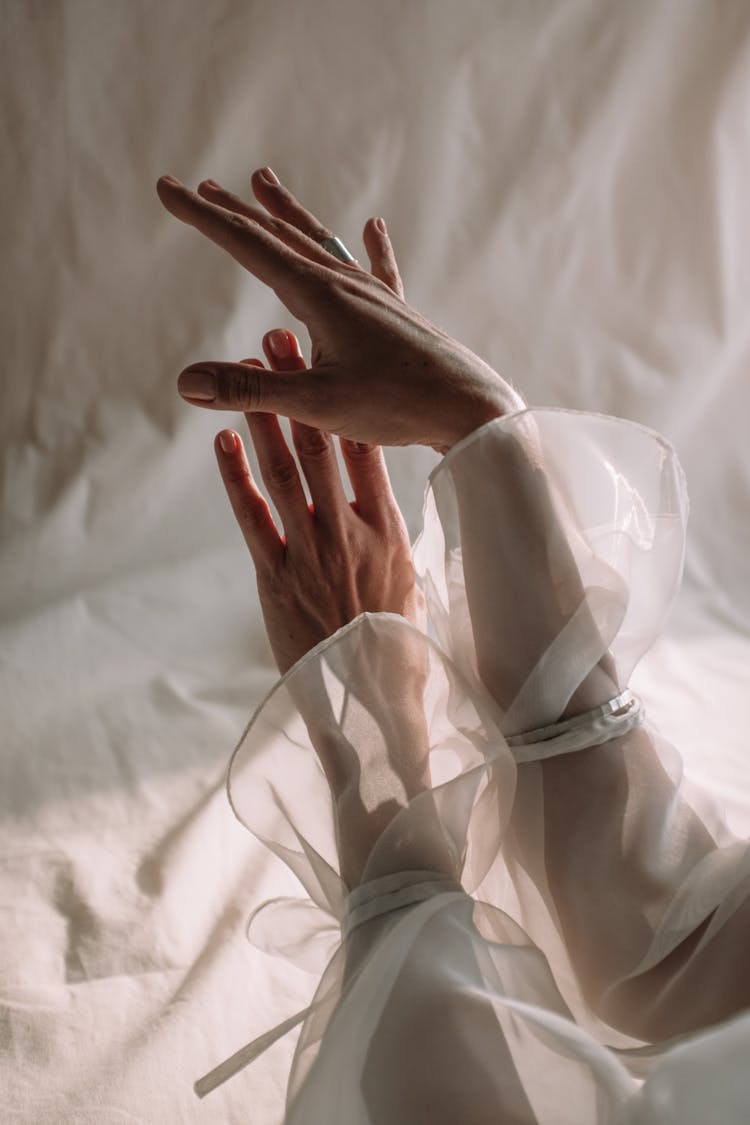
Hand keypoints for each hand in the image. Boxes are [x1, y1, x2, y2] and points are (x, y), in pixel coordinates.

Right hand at [156, 167, 523, 453]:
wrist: (471, 409)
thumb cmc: (397, 406)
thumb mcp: (315, 404)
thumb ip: (250, 390)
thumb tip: (185, 382)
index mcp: (319, 295)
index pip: (247, 244)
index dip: (203, 217)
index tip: (168, 189)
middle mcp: (345, 282)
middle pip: (279, 236)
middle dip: (234, 212)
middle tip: (200, 188)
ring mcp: (374, 294)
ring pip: (320, 242)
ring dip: (286, 214)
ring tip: (263, 183)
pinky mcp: (399, 312)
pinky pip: (377, 268)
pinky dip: (369, 246)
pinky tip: (372, 226)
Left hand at [215, 330, 422, 674]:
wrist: (373, 701)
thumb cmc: (398, 645)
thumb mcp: (412, 586)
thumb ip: (399, 543)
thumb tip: (398, 515)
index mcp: (389, 531)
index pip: (367, 453)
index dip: (345, 403)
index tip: (334, 364)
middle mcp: (351, 533)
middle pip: (321, 448)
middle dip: (299, 390)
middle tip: (281, 340)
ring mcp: (313, 553)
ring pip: (284, 473)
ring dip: (264, 417)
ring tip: (249, 371)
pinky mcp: (276, 578)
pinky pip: (252, 517)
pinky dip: (236, 476)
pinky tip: (224, 439)